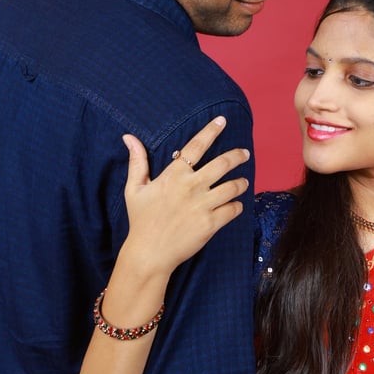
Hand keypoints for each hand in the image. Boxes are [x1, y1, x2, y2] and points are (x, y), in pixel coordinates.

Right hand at [116, 116, 249, 284]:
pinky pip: (233, 209)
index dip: (211, 131)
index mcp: (174, 175)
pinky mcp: (211, 224)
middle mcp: (191, 187)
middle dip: (237, 156)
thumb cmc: (141, 220)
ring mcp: (203, 205)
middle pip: (222, 164)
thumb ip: (137, 162)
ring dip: (240, 183)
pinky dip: (237, 206)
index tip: (222, 121)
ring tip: (242, 182)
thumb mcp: (135, 189)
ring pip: (232, 187)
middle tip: (244, 153)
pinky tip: (235, 205)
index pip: (196, 146)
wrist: (149, 253)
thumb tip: (129, 137)